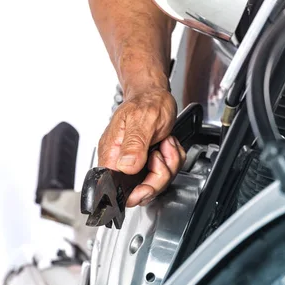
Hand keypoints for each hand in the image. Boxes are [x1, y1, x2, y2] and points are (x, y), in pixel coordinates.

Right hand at [98, 89, 185, 206]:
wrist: (154, 93)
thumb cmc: (147, 102)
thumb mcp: (142, 120)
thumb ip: (134, 145)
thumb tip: (125, 166)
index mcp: (112, 152)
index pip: (114, 186)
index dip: (134, 191)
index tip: (148, 185)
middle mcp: (120, 161)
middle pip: (137, 190)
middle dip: (157, 176)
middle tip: (160, 155)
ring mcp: (134, 163)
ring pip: (153, 183)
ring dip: (168, 165)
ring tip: (164, 145)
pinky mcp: (146, 163)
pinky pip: (163, 174)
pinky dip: (172, 161)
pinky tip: (166, 146)